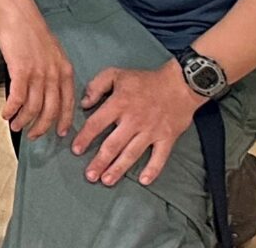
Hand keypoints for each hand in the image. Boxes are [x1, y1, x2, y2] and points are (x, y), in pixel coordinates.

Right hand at [0, 5, 76, 138]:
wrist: (18, 14)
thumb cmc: (32, 30)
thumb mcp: (53, 52)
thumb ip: (56, 70)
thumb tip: (51, 87)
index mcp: (65, 71)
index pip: (68, 104)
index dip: (64, 121)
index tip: (60, 133)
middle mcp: (54, 75)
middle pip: (51, 111)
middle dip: (42, 127)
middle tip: (34, 135)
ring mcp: (38, 74)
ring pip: (33, 107)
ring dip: (24, 120)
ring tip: (15, 125)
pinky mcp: (21, 71)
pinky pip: (18, 98)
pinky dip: (11, 110)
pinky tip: (6, 114)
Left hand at [72, 60, 200, 187]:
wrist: (180, 84)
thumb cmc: (145, 80)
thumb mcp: (116, 74)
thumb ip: (97, 86)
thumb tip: (84, 104)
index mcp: (119, 104)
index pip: (96, 124)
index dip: (85, 138)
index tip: (75, 150)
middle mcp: (133, 121)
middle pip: (113, 145)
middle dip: (100, 161)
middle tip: (90, 176)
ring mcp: (151, 131)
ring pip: (132, 154)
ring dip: (119, 168)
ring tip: (107, 181)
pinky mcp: (167, 138)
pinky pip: (159, 157)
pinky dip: (152, 169)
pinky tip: (143, 181)